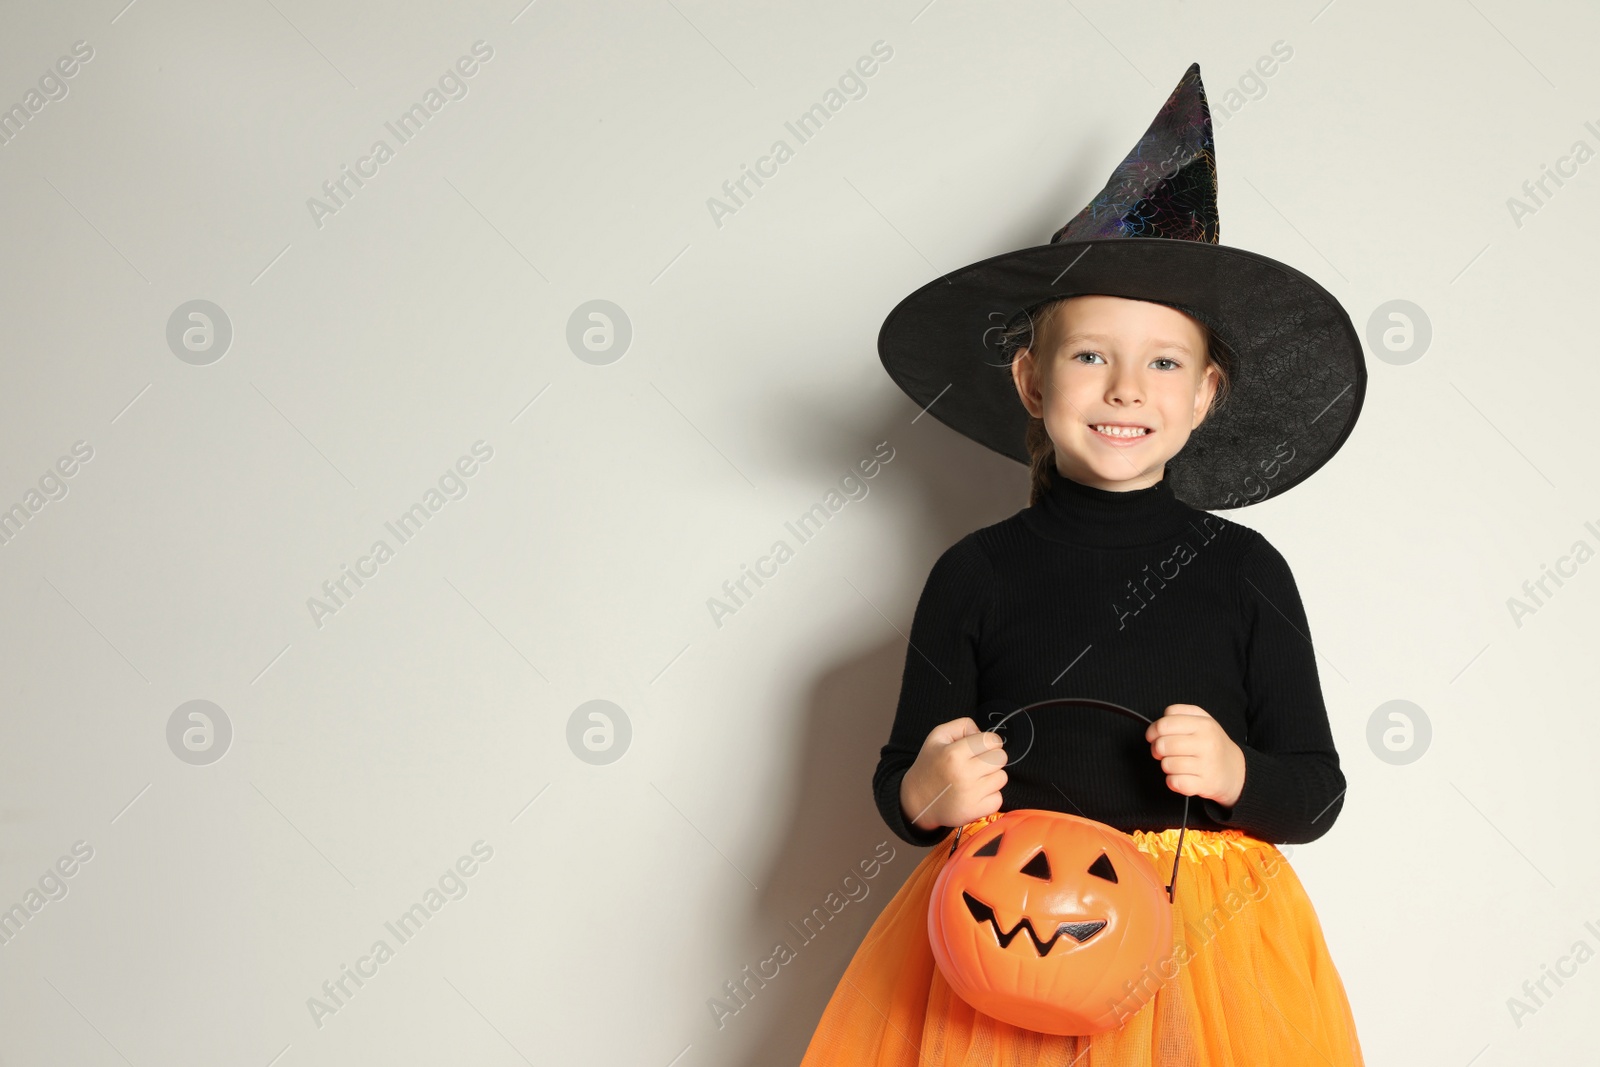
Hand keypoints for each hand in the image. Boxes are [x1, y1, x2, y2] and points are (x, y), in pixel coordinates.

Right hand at [900, 717, 1007, 832]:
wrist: (917, 802)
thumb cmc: (930, 766)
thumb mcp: (938, 737)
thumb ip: (962, 725)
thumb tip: (983, 733)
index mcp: (954, 753)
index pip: (992, 740)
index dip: (988, 742)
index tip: (980, 748)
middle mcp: (964, 774)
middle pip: (1001, 758)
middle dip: (992, 758)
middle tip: (978, 763)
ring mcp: (971, 795)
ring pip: (1002, 778)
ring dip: (992, 777)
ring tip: (975, 779)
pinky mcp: (975, 811)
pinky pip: (998, 798)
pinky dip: (990, 796)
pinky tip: (975, 794)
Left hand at [1145, 704, 1245, 808]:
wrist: (1236, 770)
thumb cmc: (1212, 744)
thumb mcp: (1202, 720)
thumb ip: (1179, 713)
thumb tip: (1160, 722)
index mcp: (1204, 725)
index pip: (1164, 724)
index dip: (1153, 731)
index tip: (1153, 736)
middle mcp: (1206, 744)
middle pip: (1162, 745)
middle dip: (1157, 750)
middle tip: (1163, 752)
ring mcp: (1206, 765)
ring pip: (1167, 765)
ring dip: (1167, 766)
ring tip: (1178, 763)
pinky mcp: (1204, 785)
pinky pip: (1174, 782)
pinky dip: (1173, 781)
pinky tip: (1182, 776)